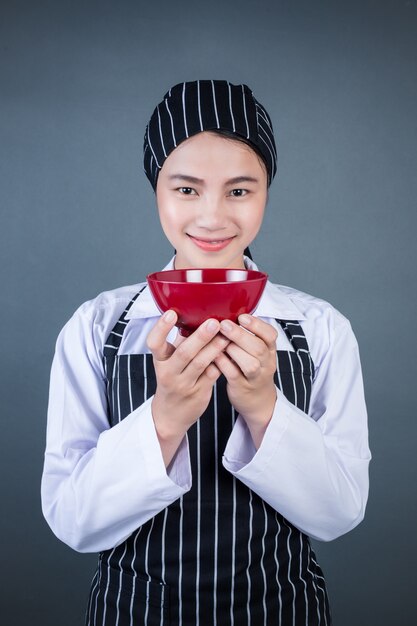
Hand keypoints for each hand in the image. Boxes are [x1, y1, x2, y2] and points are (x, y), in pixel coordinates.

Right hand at [147, 311, 229, 464]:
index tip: (171, 313)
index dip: (161, 327)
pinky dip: (221, 361)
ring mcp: (184, 384)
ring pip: (201, 364)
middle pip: (184, 353)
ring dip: (215, 348)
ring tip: (226, 335)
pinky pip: (212, 374)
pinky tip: (230, 351)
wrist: (170, 415)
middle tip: (214, 322)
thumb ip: (180, 342)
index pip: (154, 342)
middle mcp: (169, 372)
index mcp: (160, 360)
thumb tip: (194, 315)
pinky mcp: (199, 392)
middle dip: (200, 337)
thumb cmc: (172, 379)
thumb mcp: (169, 361)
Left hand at [214, 314, 277, 447]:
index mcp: (270, 350)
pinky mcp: (242, 387)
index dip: (257, 325)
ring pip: (249, 363)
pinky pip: (233, 374)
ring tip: (219, 340)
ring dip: (233, 350)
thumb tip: (228, 311)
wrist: (258, 400)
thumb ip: (247, 335)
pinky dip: (223, 364)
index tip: (242, 317)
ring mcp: (255, 377)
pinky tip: (213, 355)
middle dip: (241, 335)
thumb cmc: (252, 369)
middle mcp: (266, 363)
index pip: (270, 335)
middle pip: (259, 348)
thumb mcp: (257, 352)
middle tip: (224, 325)